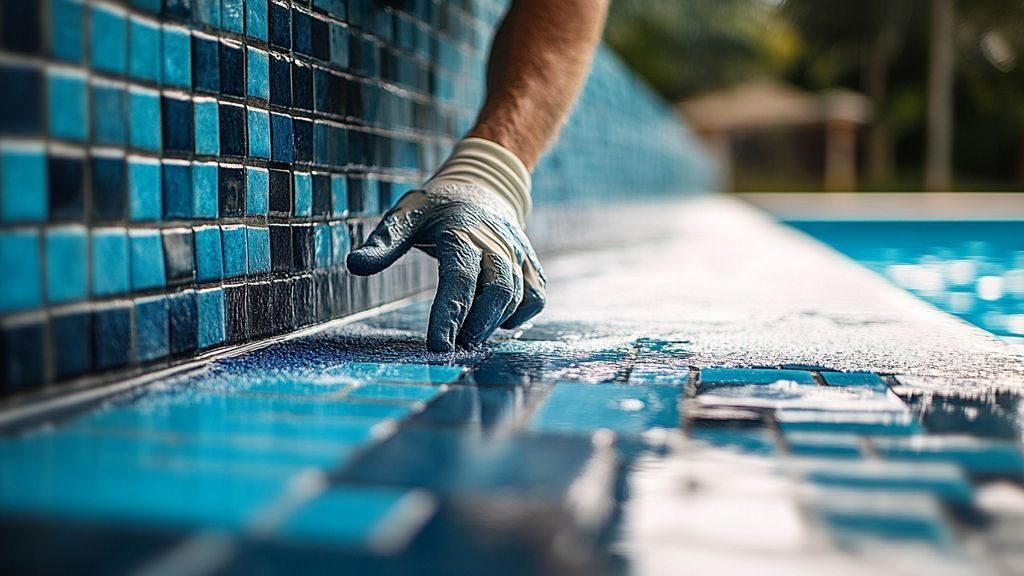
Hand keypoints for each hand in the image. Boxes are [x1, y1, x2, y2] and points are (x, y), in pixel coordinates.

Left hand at [347, 182, 545, 351]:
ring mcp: (517, 254)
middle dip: (478, 324)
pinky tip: (497, 320)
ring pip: (518, 296)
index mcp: (462, 233)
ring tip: (470, 338)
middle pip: (498, 290)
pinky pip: (535, 297)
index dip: (449, 315)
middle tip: (457, 346)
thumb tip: (355, 265)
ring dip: (495, 323)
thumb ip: (384, 243)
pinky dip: (520, 315)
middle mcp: (496, 243)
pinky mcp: (530, 265)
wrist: (482, 187)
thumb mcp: (405, 216)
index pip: (459, 279)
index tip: (438, 346)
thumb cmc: (437, 208)